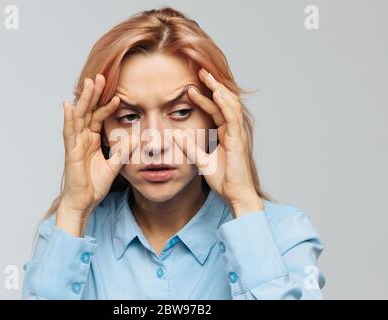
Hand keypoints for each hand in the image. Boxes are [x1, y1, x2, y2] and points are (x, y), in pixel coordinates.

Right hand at [58, 74, 138, 232]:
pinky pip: (68, 133)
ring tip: (88, 83)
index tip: (117, 94)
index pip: (98, 118)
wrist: (84, 203)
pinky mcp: (70, 153)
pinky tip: (68, 105)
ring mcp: (74, 144)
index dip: (106, 105)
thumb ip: (122, 152)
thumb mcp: (114, 166)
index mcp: (91, 141)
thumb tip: (136, 139)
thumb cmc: (94, 185)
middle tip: (100, 77)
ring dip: (83, 100)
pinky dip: (68, 119)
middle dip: (93, 94)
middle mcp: (81, 139)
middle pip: (87, 112)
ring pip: (78, 117)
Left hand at [172, 68, 262, 217]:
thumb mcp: (202, 161)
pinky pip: (232, 116)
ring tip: (205, 75)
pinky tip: (215, 92)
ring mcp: (238, 133)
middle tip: (199, 71)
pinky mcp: (238, 139)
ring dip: (218, 88)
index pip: (216, 110)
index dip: (204, 98)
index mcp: (226, 134)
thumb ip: (190, 148)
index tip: (190, 87)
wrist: (236, 195)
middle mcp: (233, 130)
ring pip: (230, 104)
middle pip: (224, 102)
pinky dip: (224, 103)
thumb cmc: (224, 180)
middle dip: (213, 86)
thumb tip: (175, 136)